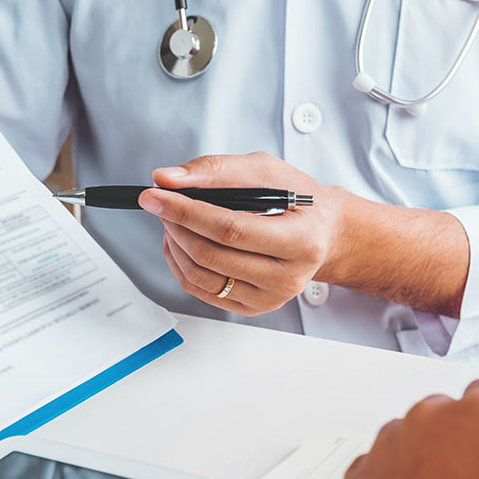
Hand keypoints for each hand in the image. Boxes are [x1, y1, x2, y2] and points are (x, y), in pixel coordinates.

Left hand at [138, 152, 345, 315]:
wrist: (324, 234)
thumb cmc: (298, 200)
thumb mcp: (266, 170)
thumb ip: (217, 170)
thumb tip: (168, 179)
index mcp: (301, 240)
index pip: (231, 229)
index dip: (187, 211)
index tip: (155, 195)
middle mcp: (288, 277)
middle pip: (212, 255)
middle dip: (176, 225)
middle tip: (162, 203)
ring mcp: (270, 298)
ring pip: (200, 277)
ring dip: (174, 245)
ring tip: (172, 220)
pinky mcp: (253, 308)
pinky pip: (201, 291)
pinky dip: (181, 264)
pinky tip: (182, 243)